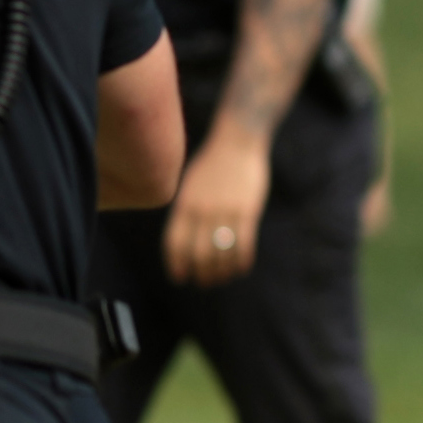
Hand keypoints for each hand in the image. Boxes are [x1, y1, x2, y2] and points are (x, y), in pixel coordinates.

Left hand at [162, 131, 272, 286]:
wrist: (237, 141)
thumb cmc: (213, 163)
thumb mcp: (191, 185)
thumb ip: (187, 211)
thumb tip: (185, 240)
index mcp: (184, 204)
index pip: (175, 243)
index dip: (176, 264)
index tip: (181, 278)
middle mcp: (202, 211)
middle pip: (199, 254)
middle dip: (202, 273)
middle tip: (206, 282)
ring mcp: (225, 211)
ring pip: (221, 253)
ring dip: (222, 271)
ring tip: (224, 277)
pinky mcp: (247, 210)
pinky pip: (244, 244)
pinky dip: (242, 260)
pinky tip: (242, 268)